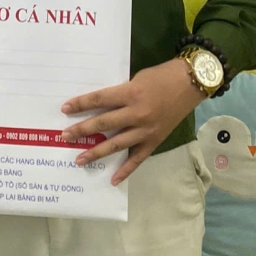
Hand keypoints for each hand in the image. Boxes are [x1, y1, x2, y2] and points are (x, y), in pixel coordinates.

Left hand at [61, 59, 205, 183]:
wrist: (190, 84)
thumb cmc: (162, 76)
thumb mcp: (137, 79)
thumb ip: (121, 93)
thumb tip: (103, 105)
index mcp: (131, 93)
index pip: (100, 100)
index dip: (81, 104)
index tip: (65, 109)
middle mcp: (137, 113)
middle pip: (104, 123)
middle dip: (82, 130)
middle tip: (65, 136)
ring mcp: (146, 130)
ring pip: (116, 144)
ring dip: (96, 152)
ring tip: (80, 158)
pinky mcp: (155, 141)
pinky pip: (137, 158)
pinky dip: (125, 170)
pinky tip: (113, 179)